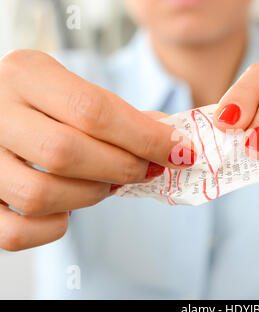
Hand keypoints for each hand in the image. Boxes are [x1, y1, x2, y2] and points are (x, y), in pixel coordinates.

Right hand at [0, 50, 194, 250]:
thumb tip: (176, 144)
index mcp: (27, 73)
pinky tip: (68, 208)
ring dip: (91, 195)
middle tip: (146, 169)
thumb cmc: (49, 104)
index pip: (94, 110)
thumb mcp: (79, 91)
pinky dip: (54, 227)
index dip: (147, 137)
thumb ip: (125, 117)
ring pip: (41, 194)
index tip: (182, 152)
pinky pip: (15, 231)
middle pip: (68, 152)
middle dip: (123, 167)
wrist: (1, 110)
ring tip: (107, 183)